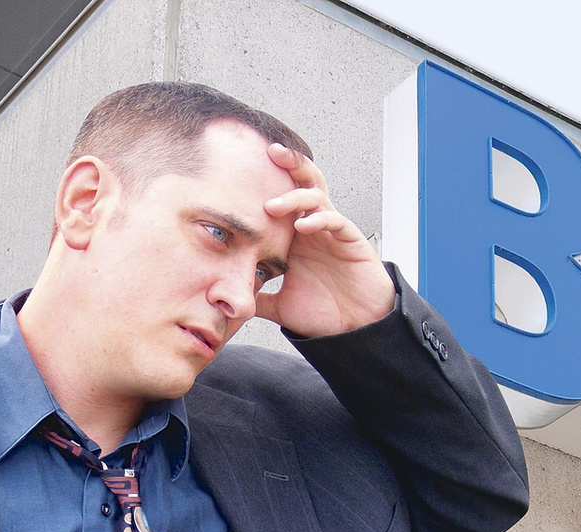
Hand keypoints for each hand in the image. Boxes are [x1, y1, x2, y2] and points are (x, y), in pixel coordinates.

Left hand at [255, 143, 395, 337]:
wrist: (356, 330)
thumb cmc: (324, 315)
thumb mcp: (279, 306)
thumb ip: (256, 298)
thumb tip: (225, 300)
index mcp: (296, 237)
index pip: (282, 198)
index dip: (267, 181)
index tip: (241, 169)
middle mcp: (313, 228)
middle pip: (303, 183)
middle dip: (290, 164)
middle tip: (269, 151)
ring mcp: (333, 233)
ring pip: (317, 197)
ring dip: (295, 196)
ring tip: (273, 206)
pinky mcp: (351, 241)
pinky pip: (336, 220)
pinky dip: (319, 219)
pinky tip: (303, 225)